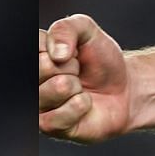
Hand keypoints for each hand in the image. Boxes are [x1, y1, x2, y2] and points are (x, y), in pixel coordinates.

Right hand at [39, 14, 132, 142]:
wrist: (123, 89)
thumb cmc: (101, 60)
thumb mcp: (87, 31)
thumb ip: (66, 29)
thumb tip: (56, 55)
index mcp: (34, 54)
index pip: (38, 45)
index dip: (65, 46)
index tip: (72, 51)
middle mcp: (30, 79)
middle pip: (45, 66)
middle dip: (72, 66)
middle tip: (78, 71)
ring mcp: (37, 103)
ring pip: (57, 88)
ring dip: (77, 86)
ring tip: (80, 88)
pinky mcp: (48, 126)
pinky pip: (61, 115)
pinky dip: (81, 106)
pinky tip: (83, 104)